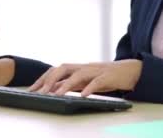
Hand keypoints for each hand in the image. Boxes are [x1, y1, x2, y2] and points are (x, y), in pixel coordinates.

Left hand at [28, 59, 142, 96]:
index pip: (56, 70)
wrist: (130, 71)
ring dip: (66, 85)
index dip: (43, 78)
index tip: (32, 89)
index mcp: (78, 68)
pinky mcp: (107, 77)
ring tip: (56, 95)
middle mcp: (84, 67)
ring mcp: (95, 71)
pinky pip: (97, 82)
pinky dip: (90, 88)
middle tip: (40, 92)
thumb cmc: (106, 77)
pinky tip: (84, 95)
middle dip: (50, 79)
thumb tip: (54, 91)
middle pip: (63, 68)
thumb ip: (71, 84)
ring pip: (78, 74)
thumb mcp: (86, 81)